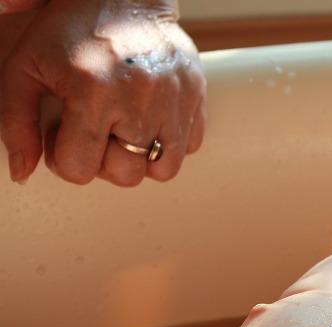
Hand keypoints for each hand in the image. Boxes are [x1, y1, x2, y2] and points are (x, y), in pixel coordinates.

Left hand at [0, 0, 205, 185]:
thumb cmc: (70, 27)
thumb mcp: (25, 68)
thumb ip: (17, 124)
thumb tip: (22, 172)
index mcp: (93, 92)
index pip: (79, 169)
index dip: (65, 157)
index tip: (65, 131)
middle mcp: (139, 100)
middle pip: (125, 176)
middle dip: (105, 160)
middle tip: (96, 130)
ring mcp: (174, 100)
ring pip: (164, 169)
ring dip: (142, 158)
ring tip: (126, 131)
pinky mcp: (195, 95)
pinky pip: (190, 145)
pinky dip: (170, 141)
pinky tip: (150, 119)